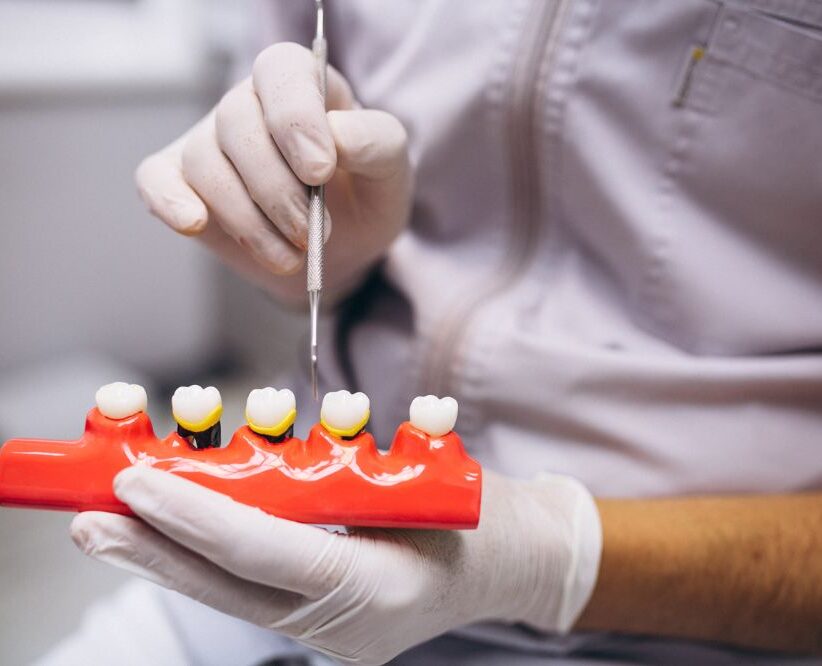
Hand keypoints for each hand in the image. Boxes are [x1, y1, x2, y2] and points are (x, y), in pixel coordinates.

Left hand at [70, 467, 600, 664]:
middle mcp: (344, 622)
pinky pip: (252, 588)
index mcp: (378, 590)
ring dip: (170, 554)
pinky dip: (206, 558)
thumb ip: (350, 480)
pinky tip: (168, 538)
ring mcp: (331, 630)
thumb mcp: (425, 479)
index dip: (196, 516)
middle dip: (153, 550)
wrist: (514, 560)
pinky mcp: (324, 619)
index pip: (268, 552)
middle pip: (229, 585)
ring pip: (231, 591)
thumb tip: (270, 458)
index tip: (135, 483)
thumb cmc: (479, 514)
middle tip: (88, 518)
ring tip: (112, 523)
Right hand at [135, 43, 411, 304]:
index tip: (320, 172)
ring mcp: (211, 142)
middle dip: (277, 191)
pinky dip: (169, 200)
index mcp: (303, 87)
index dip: (295, 118)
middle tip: (313, 234)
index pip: (281, 70)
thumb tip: (337, 135)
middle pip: (237, 123)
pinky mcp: (182, 182)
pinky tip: (194, 223)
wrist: (339, 254)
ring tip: (291, 256)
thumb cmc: (363, 200)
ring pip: (206, 163)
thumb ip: (377, 143)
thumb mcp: (391, 173)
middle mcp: (251, 106)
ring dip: (250, 220)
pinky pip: (155, 179)